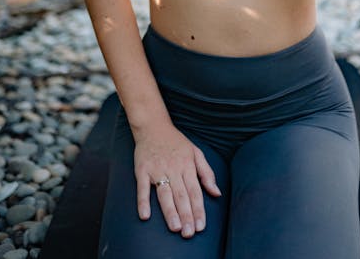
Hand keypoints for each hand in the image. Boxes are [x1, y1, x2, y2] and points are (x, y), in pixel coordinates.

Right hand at [133, 122, 220, 237]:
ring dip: (170, 211)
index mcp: (187, 165)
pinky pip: (142, 188)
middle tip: (189, 233)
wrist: (153, 126)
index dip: (198, 209)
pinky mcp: (142, 169)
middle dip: (186, 215)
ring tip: (175, 227)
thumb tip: (216, 192)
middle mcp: (173, 168)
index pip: (195, 191)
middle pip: (181, 195)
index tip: (201, 226)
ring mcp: (157, 169)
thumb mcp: (196, 152)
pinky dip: (143, 201)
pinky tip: (145, 215)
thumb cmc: (176, 142)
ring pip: (164, 193)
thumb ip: (207, 173)